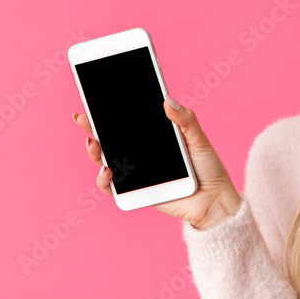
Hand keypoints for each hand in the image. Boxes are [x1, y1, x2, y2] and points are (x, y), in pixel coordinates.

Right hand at [71, 96, 241, 228]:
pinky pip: (113, 188)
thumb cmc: (208, 168)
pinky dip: (104, 180)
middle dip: (93, 127)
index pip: (127, 122)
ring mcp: (136, 172)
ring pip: (106, 161)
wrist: (215, 200)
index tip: (94, 98)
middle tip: (83, 117)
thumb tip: (167, 100)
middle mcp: (141, 153)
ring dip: (95, 152)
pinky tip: (108, 171)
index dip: (109, 111)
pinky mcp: (137, 191)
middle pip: (110, 139)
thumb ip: (185, 121)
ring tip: (94, 143)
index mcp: (154, 137)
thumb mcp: (198, 140)